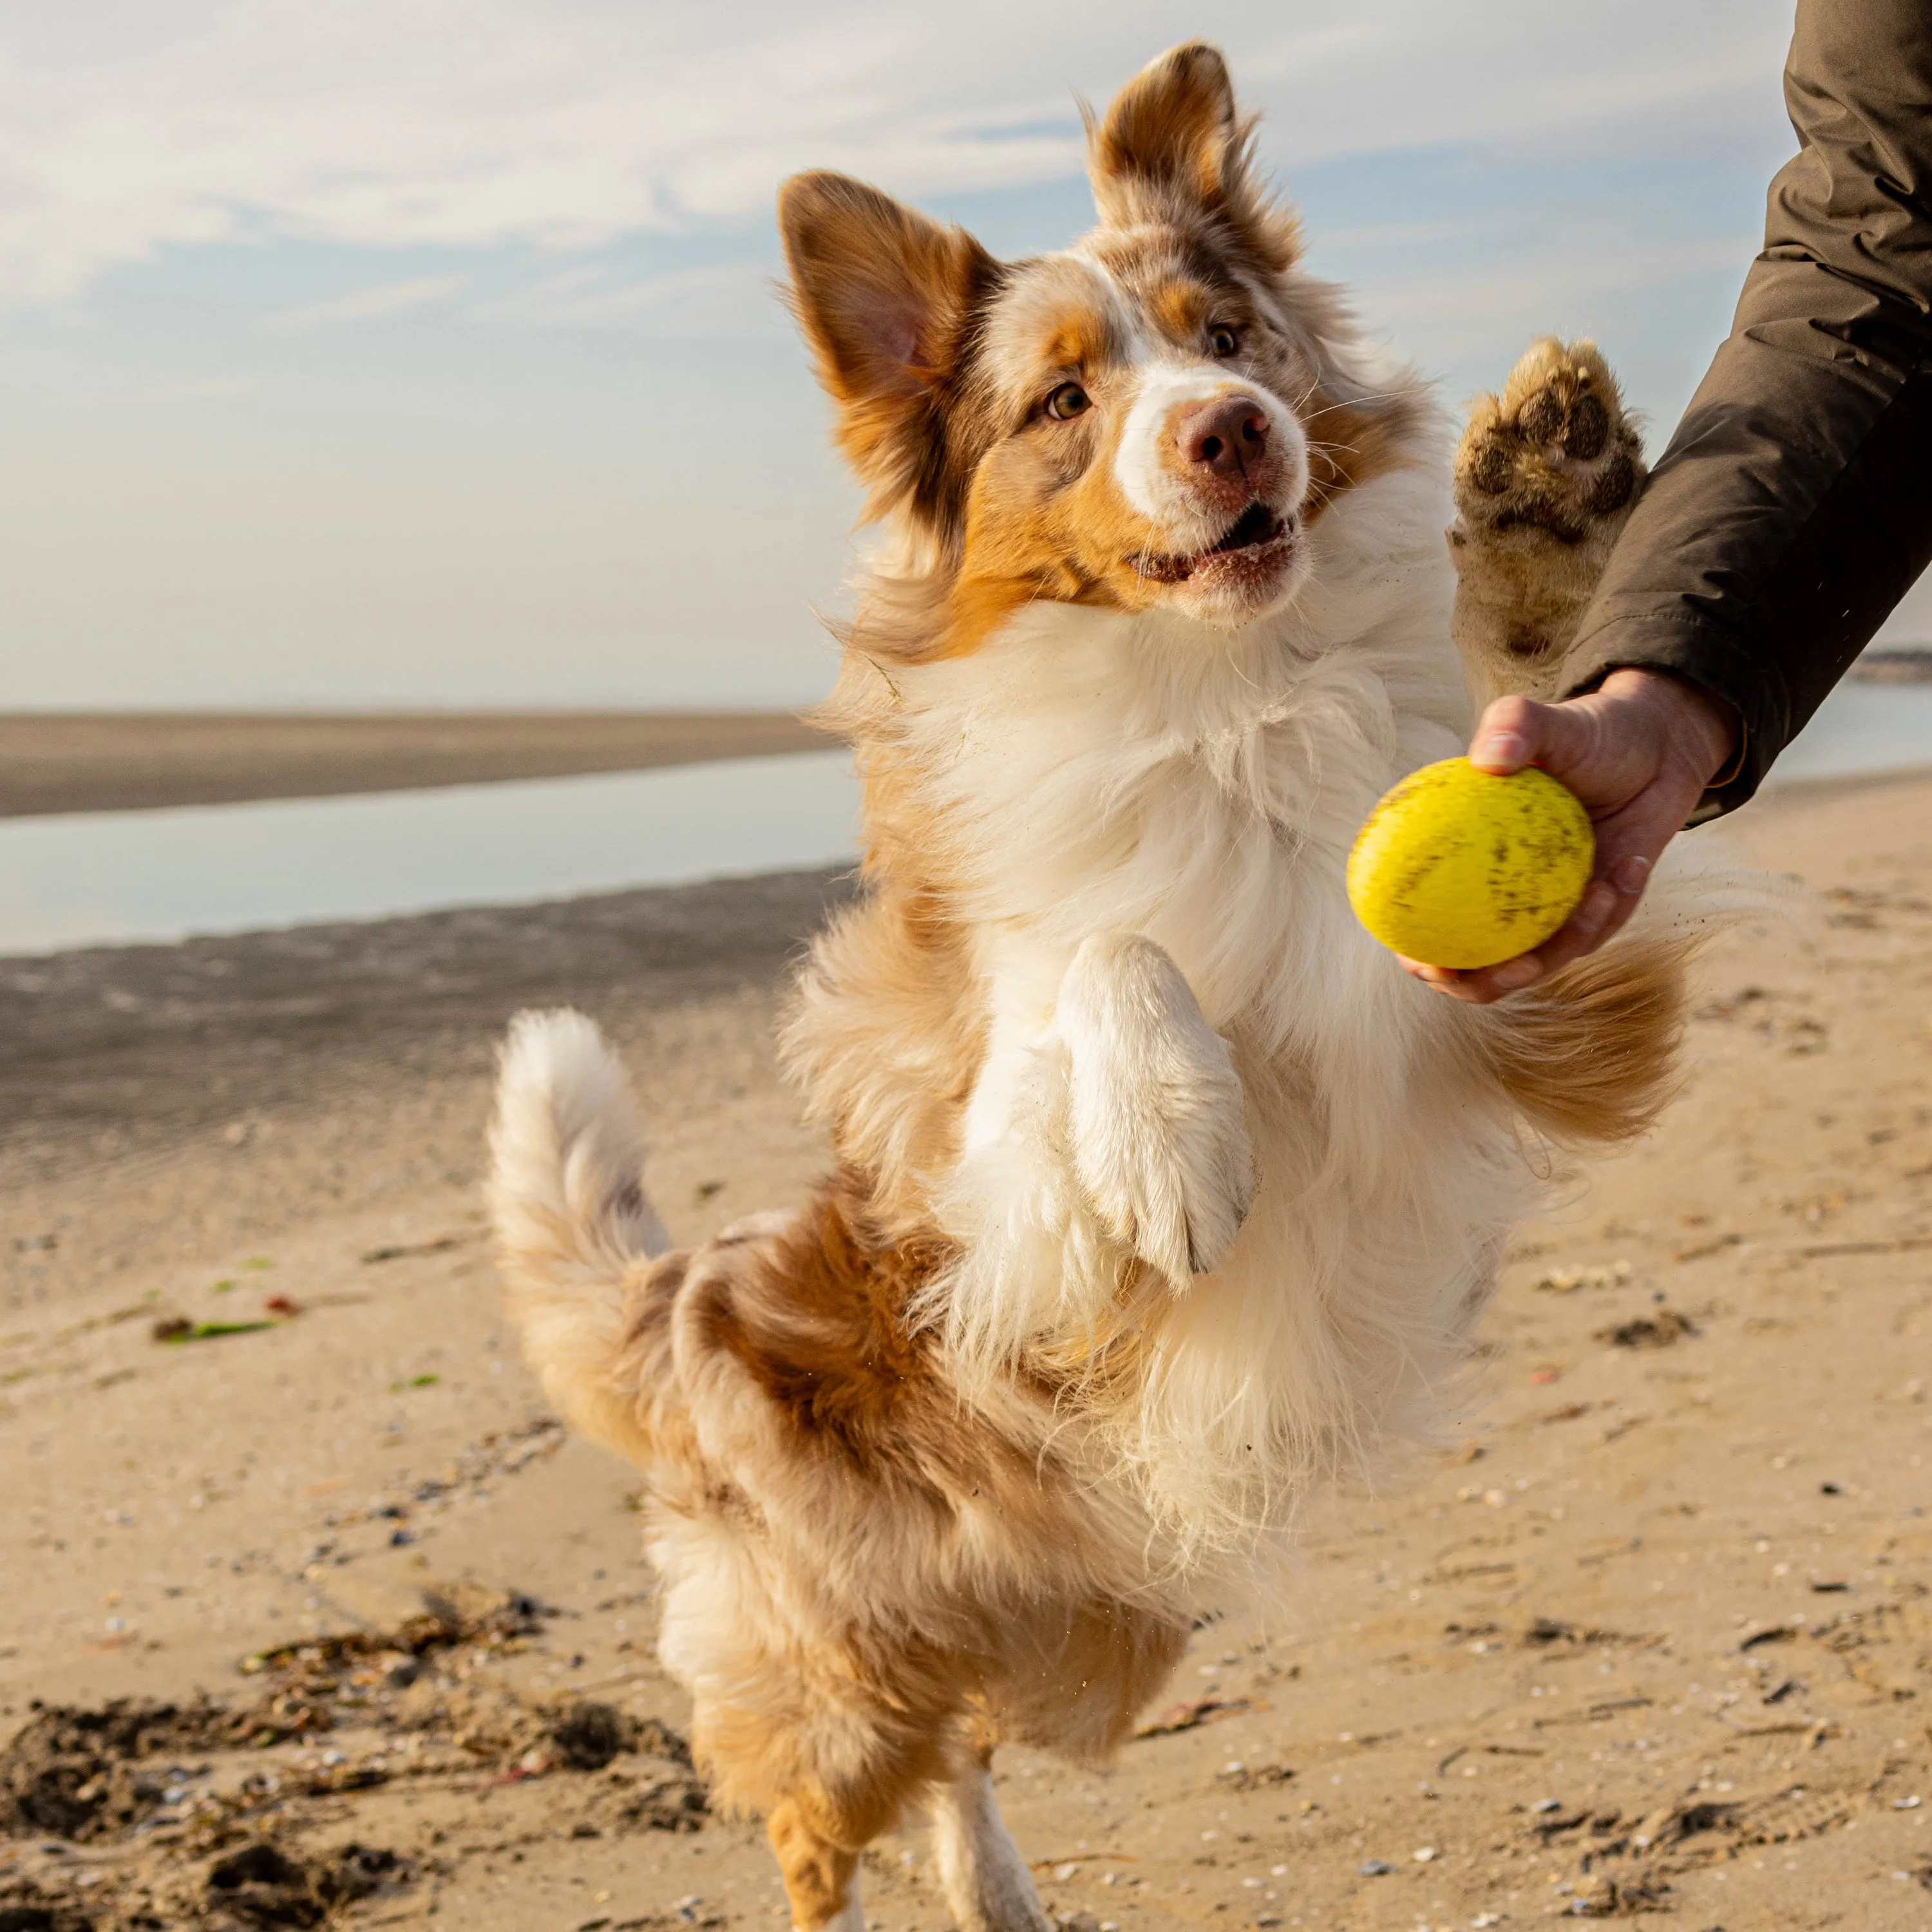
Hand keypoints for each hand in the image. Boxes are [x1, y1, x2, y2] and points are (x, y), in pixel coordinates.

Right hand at [1403, 667, 1737, 1003]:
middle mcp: (1502, 900)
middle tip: (1513, 966)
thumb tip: (1487, 759)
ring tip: (1595, 896)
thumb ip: (1514, 727)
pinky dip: (1613, 907)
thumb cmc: (1587, 733)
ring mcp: (1549, 911)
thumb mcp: (1550, 722)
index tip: (1421, 959)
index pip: (1425, 924)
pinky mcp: (1598, 913)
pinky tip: (1628, 869)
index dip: (1416, 954)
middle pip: (1477, 968)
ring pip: (1546, 957)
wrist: (1655, 744)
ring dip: (1567, 941)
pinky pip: (1600, 928)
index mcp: (1467, 867)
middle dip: (1486, 983)